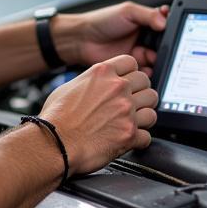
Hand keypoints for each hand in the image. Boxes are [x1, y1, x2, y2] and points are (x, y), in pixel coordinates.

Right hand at [39, 54, 157, 174]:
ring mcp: (126, 111)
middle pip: (146, 83)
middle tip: (132, 103)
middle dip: (140, 93)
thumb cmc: (56, 118)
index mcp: (103, 73)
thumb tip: (97, 86)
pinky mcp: (130, 134)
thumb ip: (91, 82)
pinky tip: (128, 140)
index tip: (128, 81)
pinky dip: (138, 140)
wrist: (54, 144)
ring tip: (131, 123)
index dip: (130, 73)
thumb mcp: (69, 87)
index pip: (131, 62)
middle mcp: (118, 88)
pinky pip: (147, 136)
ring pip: (152, 109)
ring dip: (143, 117)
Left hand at [65, 1, 168, 71]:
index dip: (173, 30)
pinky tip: (147, 70)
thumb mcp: (127, 12)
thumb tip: (165, 21)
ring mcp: (139, 53)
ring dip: (159, 61)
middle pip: (165, 45)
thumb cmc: (102, 21)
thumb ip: (148, 15)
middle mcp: (145, 38)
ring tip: (155, 59)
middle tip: (168, 50)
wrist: (82, 39)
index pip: (167, 27)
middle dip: (168, 48)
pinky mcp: (132, 66)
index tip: (179, 33)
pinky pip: (146, 71)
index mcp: (147, 22)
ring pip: (157, 59)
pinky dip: (148, 72)